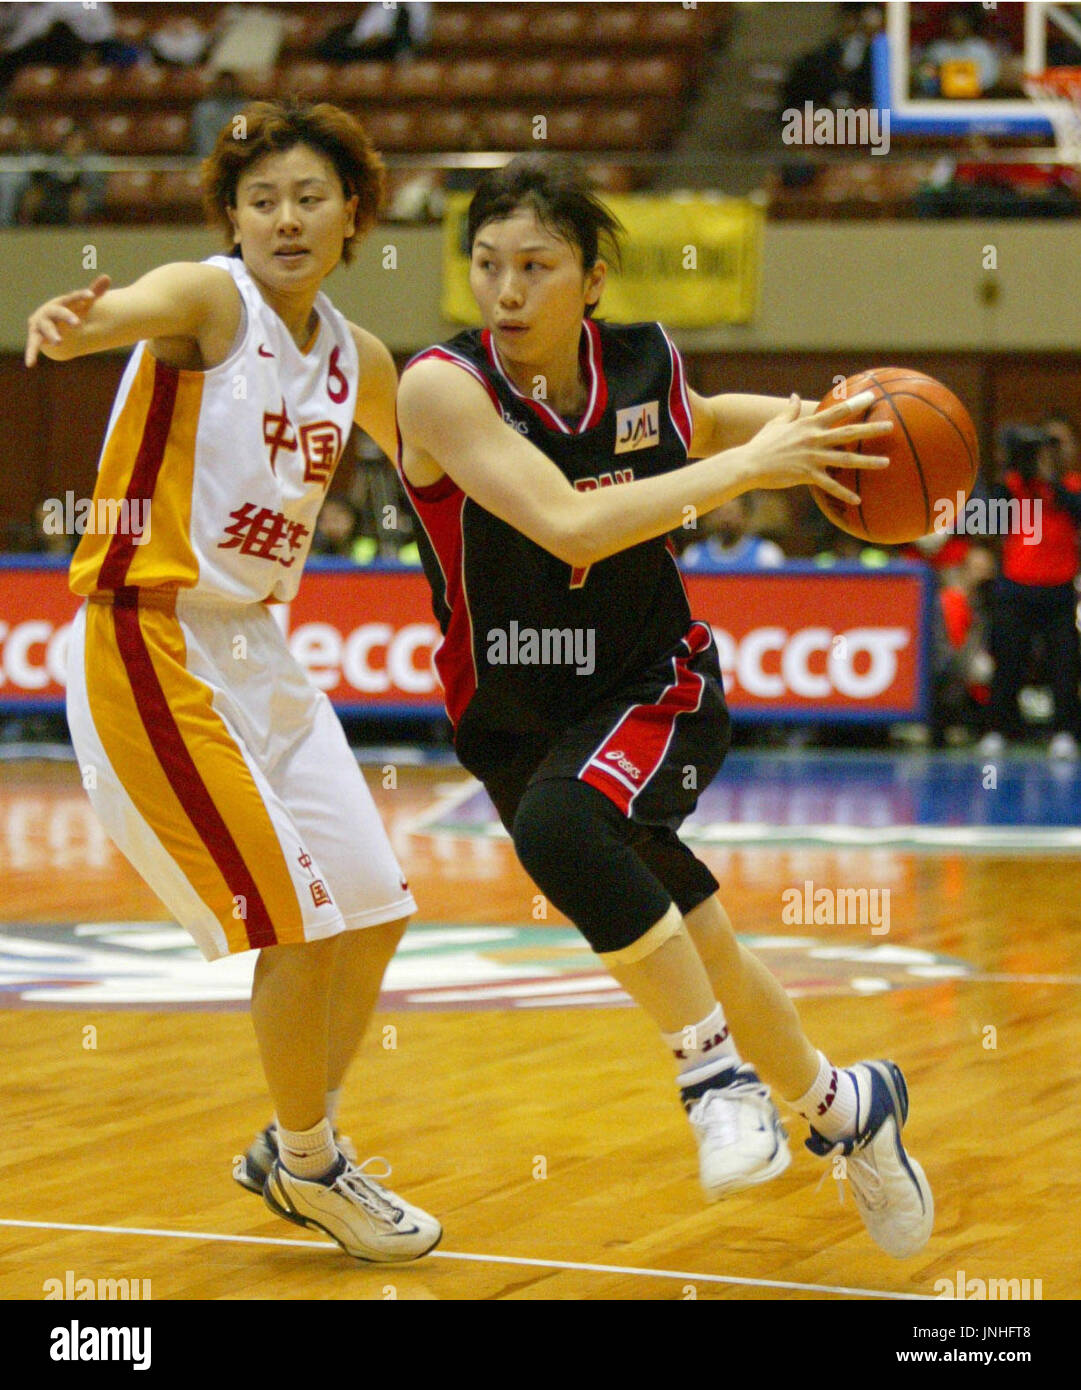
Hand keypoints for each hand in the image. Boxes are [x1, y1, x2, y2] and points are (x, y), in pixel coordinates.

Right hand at [25, 274, 110, 366]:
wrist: (48, 322)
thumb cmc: (68, 311)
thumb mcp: (81, 304)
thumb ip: (94, 292)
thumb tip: (107, 277)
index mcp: (62, 303)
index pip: (72, 298)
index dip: (81, 296)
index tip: (91, 295)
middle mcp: (50, 311)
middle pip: (58, 312)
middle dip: (66, 316)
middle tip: (77, 323)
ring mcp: (41, 323)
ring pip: (46, 328)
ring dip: (52, 334)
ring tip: (59, 342)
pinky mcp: (36, 336)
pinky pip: (33, 345)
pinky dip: (31, 353)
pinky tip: (31, 364)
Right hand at [739, 392, 892, 505]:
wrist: (749, 464)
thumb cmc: (761, 444)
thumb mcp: (776, 423)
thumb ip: (790, 410)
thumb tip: (795, 395)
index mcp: (809, 425)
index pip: (837, 410)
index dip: (856, 403)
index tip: (873, 397)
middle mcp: (814, 438)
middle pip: (849, 432)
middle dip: (871, 429)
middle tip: (890, 427)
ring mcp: (812, 457)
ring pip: (846, 458)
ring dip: (867, 461)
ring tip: (886, 462)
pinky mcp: (807, 475)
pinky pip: (830, 485)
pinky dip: (844, 493)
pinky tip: (858, 500)